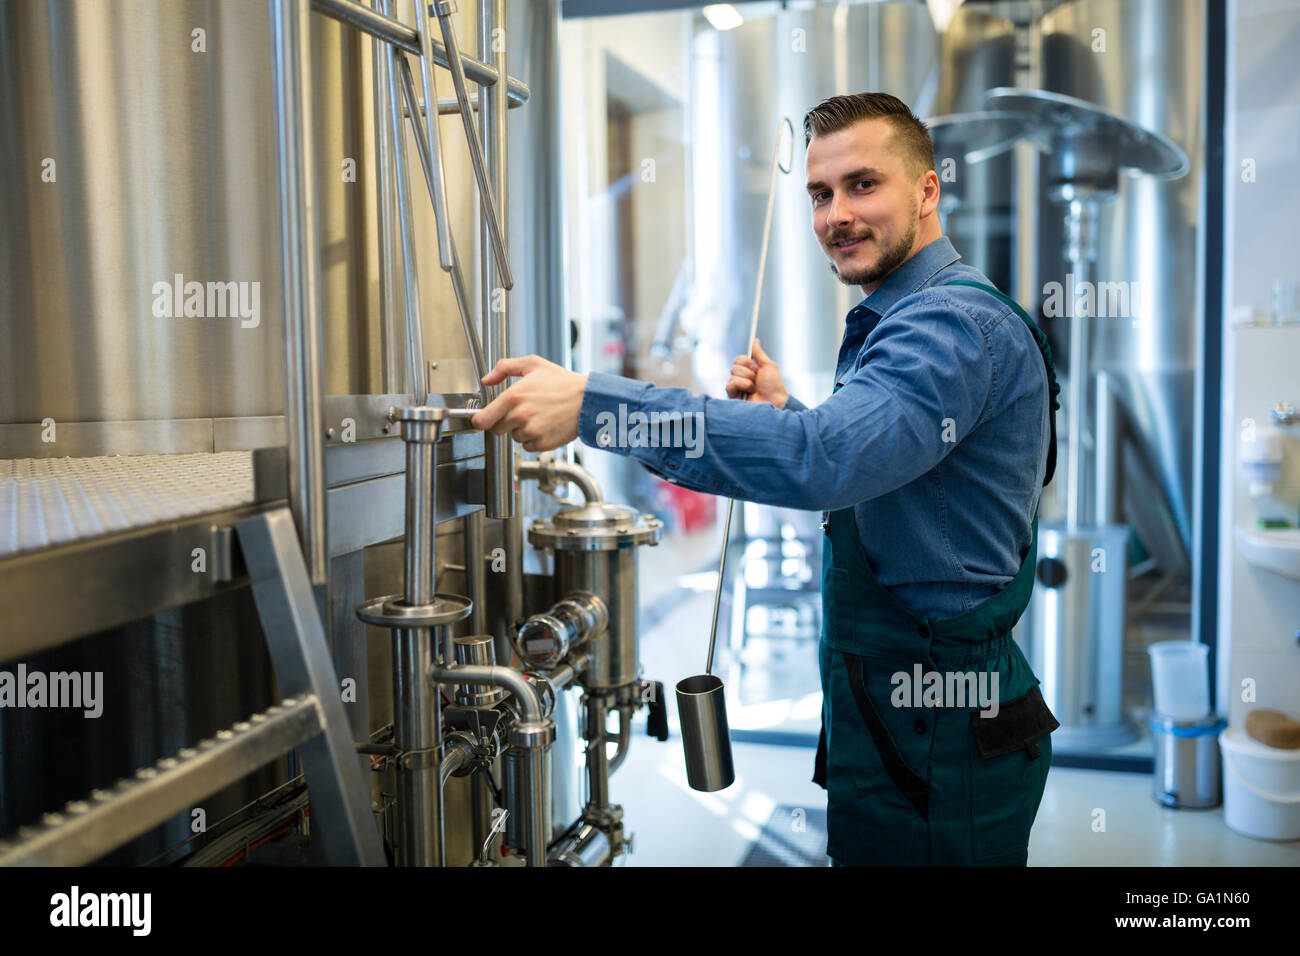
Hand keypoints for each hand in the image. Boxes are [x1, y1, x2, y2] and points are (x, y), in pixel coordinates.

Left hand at [471, 355, 588, 451]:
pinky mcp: (542, 443)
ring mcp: (531, 431)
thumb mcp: (533, 364)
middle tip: (520, 412)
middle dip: (504, 422)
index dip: (481, 420)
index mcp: (513, 396)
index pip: (483, 419)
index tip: (483, 419)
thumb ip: (504, 367)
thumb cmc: (562, 382)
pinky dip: (533, 439)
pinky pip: (528, 446)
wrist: (587, 400)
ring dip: (521, 430)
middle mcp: (520, 416)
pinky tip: (544, 426)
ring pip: (514, 437)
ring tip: (538, 416)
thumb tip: (487, 379)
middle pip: (497, 430)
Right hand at [725, 338, 788, 407]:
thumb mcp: (768, 365)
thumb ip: (759, 352)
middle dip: (747, 372)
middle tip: (756, 379)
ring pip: (732, 374)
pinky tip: (748, 392)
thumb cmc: (774, 386)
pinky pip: (729, 384)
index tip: (756, 368)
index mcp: (750, 370)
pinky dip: (740, 386)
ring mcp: (737, 387)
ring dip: (746, 380)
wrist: (774, 402)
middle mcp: (742, 378)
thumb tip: (755, 340)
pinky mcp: (733, 396)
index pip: (738, 359)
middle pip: (734, 366)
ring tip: (754, 388)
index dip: (746, 362)